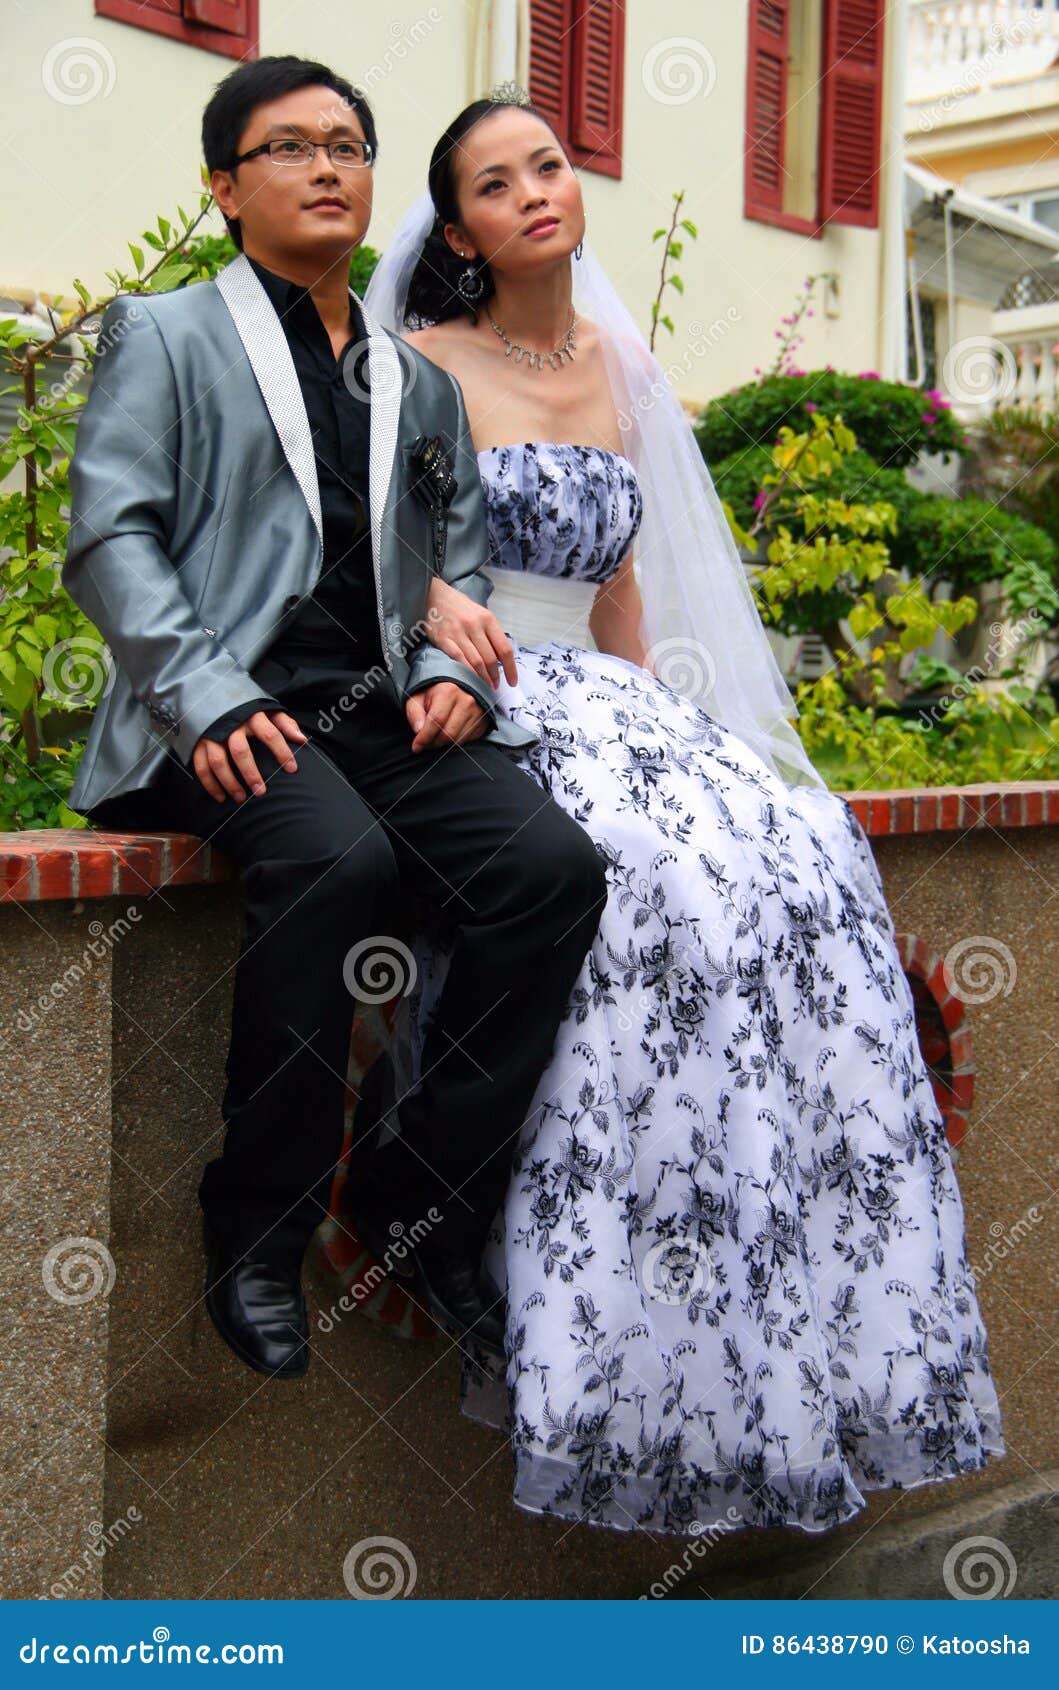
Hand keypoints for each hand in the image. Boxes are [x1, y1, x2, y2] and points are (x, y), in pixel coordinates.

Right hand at [192, 709, 308, 802]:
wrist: (209, 691)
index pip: (270, 734)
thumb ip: (284, 723)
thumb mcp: (266, 708)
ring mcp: (211, 733)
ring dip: (229, 783)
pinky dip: (210, 784)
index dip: (282, 752)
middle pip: (240, 752)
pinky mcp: (198, 741)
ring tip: (241, 798)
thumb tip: (302, 739)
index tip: (292, 769)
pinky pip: (201, 766)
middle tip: (261, 792)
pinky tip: (221, 796)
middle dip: (251, 774)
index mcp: (251, 714)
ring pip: (218, 762)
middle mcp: (230, 724)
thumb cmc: (244, 705)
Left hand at [405, 682, 489, 752]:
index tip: (416, 747)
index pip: (436, 721)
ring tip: (435, 736)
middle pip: (448, 734)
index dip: (424, 737)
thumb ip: (414, 713)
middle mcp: (467, 700)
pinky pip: (467, 740)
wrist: (456, 684)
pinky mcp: (483, 720)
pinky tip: (448, 732)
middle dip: (433, 743)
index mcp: (448, 691)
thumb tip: (418, 730)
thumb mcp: (417, 697)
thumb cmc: (433, 692)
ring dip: (443, 744)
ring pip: (458, 740)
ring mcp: (478, 711)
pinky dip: (455, 741)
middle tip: (424, 742)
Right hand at [425, 577, 517, 688]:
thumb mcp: (479, 613)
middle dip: (495, 676)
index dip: (511, 668)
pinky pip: (458, 660)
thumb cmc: (458, 606)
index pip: (505, 648)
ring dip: (483, 678)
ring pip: (476, 662)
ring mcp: (458, 633)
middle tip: (496, 686)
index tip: (512, 681)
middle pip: (491, 658)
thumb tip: (501, 656)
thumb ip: (490, 632)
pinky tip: (470, 679)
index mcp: (487, 619)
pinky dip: (466, 672)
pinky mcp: (443, 639)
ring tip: (485, 686)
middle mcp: (474, 625)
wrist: (432, 595)